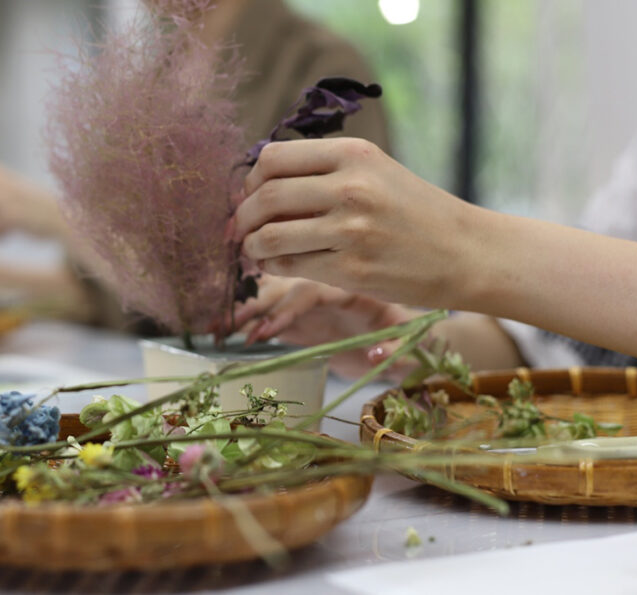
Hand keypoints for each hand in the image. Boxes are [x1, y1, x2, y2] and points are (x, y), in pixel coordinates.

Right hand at [224, 275, 424, 379]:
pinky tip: (228, 333)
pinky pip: (272, 314)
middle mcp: (328, 285)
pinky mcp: (305, 318)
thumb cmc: (416, 337)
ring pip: (274, 295)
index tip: (268, 331)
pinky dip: (251, 321)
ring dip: (247, 310)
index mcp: (353, 286)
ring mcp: (314, 301)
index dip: (289, 308)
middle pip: (287, 285)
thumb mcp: (415, 344)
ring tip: (219, 329)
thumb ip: (397, 349)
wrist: (415, 334)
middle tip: (231, 324)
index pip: (315, 288)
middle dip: (257, 303)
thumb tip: (376, 352)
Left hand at [231, 139, 476, 306]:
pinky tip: (279, 266)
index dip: (250, 180)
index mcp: (353, 153)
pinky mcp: (352, 270)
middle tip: (239, 230)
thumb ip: (323, 171)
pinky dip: (273, 267)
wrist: (466, 252)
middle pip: (266, 196)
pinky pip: (290, 267)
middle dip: (243, 217)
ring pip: (270, 236)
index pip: (273, 158)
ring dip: (252, 247)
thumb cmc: (415, 212)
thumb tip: (257, 185)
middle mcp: (351, 186)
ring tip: (255, 251)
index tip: (249, 196)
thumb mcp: (375, 171)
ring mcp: (351, 230)